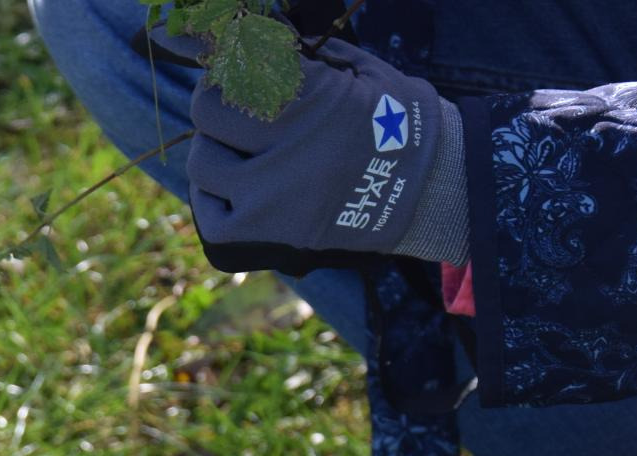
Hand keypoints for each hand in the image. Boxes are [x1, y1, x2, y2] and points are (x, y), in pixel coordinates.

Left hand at [166, 34, 469, 267]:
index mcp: (313, 101)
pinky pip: (210, 215)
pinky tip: (232, 188)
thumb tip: (260, 36)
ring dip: (214, 150)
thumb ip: (312, 56)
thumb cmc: (399, 127)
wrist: (433, 194)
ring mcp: (271, 199)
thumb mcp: (365, 74)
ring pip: (203, 163)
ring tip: (236, 150)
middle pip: (208, 111)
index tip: (211, 52)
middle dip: (217, 102)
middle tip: (231, 106)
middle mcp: (286, 149)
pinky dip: (214, 199)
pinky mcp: (264, 238)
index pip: (237, 66)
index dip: (219, 55)